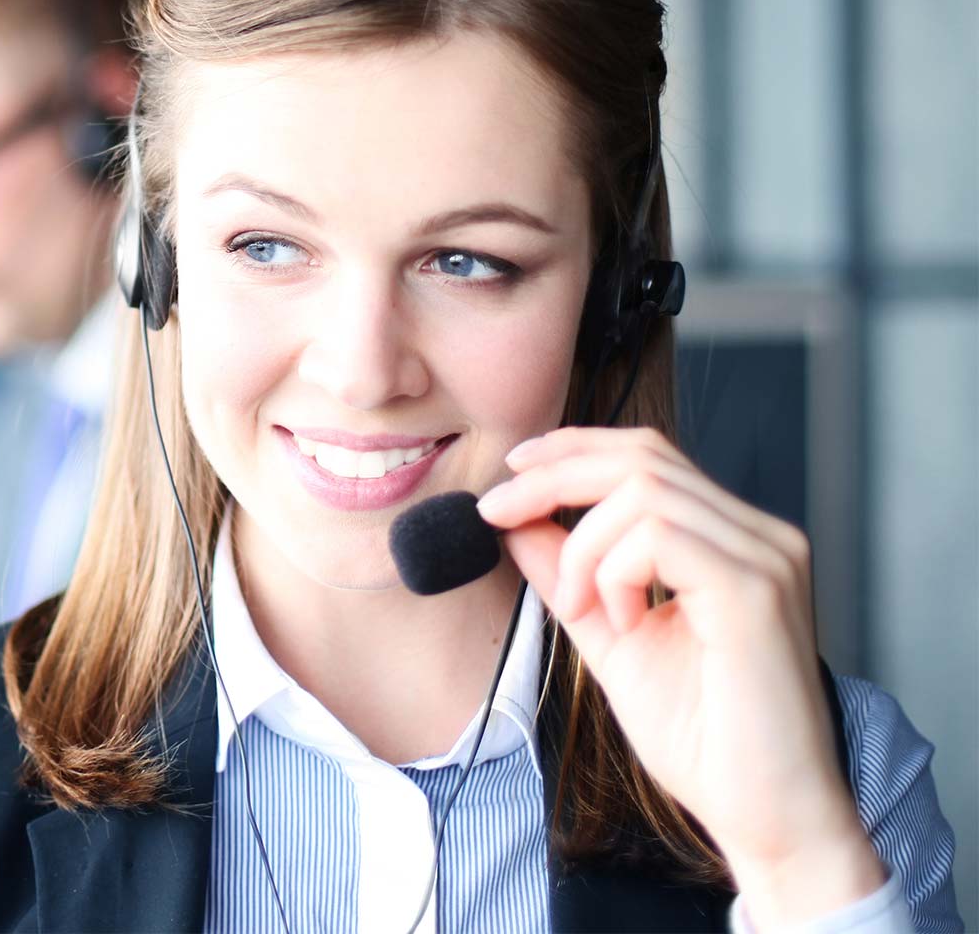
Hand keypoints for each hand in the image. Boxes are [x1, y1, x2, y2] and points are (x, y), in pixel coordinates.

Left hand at [476, 427, 885, 925]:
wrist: (762, 813)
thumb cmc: (704, 739)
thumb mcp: (611, 638)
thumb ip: (569, 575)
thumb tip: (518, 523)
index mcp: (731, 541)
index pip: (648, 456)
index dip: (573, 449)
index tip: (511, 472)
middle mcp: (759, 536)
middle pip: (642, 456)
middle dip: (553, 475)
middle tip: (497, 513)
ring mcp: (765, 557)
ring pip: (642, 491)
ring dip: (582, 547)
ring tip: (582, 611)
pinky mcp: (756, 590)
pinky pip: (659, 536)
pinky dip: (614, 571)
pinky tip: (618, 622)